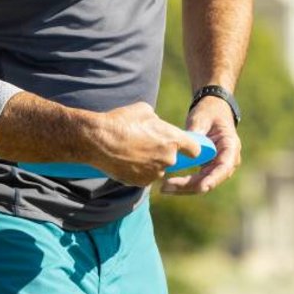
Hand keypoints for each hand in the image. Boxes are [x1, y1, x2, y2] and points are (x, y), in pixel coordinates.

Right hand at [79, 103, 202, 186]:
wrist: (98, 140)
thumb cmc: (121, 121)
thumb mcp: (144, 111)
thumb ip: (157, 121)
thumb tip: (157, 125)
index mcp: (173, 139)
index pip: (195, 149)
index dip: (189, 148)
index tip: (185, 148)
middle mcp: (168, 158)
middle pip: (172, 158)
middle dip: (162, 152)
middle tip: (145, 144)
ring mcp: (155, 173)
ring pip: (157, 168)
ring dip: (149, 163)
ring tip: (131, 151)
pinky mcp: (141, 182)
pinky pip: (144, 177)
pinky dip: (137, 171)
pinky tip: (125, 160)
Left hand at [162, 94, 240, 195]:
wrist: (213, 111)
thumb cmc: (209, 113)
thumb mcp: (202, 118)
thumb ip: (196, 132)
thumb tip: (186, 145)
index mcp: (231, 147)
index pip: (224, 167)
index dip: (213, 179)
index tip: (202, 187)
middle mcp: (227, 161)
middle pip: (211, 180)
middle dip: (190, 186)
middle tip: (167, 187)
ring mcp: (217, 166)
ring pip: (202, 183)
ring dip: (185, 188)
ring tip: (164, 188)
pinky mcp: (207, 168)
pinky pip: (197, 180)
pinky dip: (184, 183)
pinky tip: (168, 185)